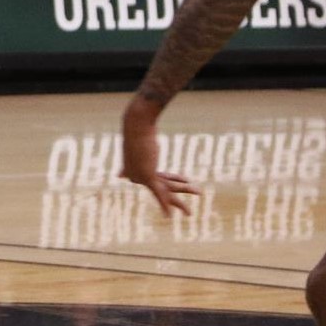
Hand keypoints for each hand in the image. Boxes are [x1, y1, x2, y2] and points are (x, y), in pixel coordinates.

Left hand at [118, 98, 199, 216]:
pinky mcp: (145, 178)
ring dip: (179, 203)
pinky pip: (159, 194)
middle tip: (186, 211)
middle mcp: (136, 176)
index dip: (174, 179)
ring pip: (165, 193)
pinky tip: (168, 216)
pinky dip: (164, 206)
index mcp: (136, 168)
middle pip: (162, 188)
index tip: (186, 180)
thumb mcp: (140, 129)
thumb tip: (141, 109)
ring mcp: (140, 178)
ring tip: (189, 215)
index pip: (159, 179)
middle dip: (176, 198)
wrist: (136, 125)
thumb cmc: (140, 125)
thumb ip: (141, 125)